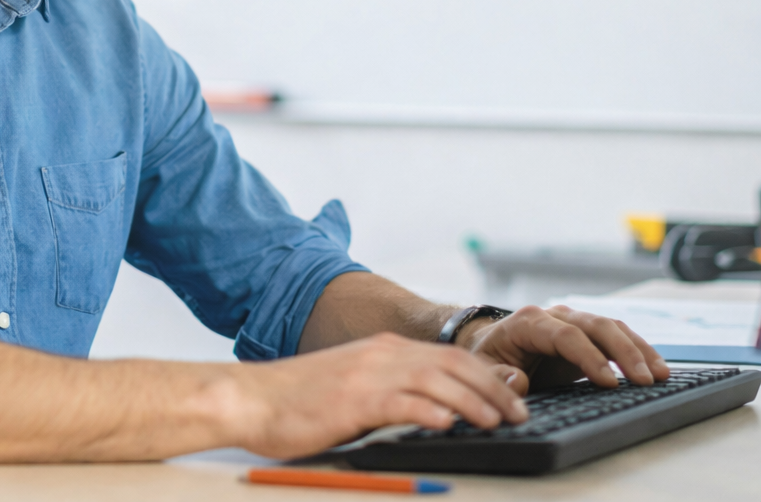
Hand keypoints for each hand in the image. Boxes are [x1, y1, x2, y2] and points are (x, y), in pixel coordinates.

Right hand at [230, 332, 528, 458]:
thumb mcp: (354, 386)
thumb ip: (391, 390)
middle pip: (449, 364)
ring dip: (472, 399)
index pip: (446, 355)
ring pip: (433, 379)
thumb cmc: (301, 400)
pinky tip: (449, 422)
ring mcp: (366, 374)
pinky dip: (428, 409)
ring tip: (499, 419)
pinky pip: (399, 401)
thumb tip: (435, 410)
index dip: (484, 374)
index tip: (512, 394)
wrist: (253, 398)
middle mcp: (380, 354)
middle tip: (520, 410)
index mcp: (382, 350)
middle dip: (490, 386)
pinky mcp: (352, 400)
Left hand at [459, 305, 669, 392]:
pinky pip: (616, 336)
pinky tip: (656, 367)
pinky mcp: (587, 335)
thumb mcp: (482, 369)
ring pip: (610, 326)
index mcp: (527, 322)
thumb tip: (518, 381)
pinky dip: (637, 349)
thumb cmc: (487, 359)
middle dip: (622, 350)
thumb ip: (497, 376)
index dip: (588, 357)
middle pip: (594, 325)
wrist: (492, 347)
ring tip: (661, 374)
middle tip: (646, 379)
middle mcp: (554, 316)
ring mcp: (572, 322)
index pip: (564, 335)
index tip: (610, 382)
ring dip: (637, 348)